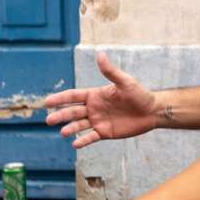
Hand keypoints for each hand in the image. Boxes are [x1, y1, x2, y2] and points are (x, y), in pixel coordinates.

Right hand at [43, 53, 158, 148]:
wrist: (152, 111)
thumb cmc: (139, 94)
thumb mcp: (125, 82)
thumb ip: (110, 71)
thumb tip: (100, 54)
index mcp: (95, 95)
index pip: (73, 96)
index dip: (60, 98)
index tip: (47, 101)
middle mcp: (93, 108)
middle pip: (73, 112)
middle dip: (61, 115)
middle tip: (49, 120)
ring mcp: (98, 121)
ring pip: (79, 125)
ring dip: (70, 129)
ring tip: (63, 132)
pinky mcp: (105, 132)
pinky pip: (91, 137)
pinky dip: (83, 141)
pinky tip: (75, 144)